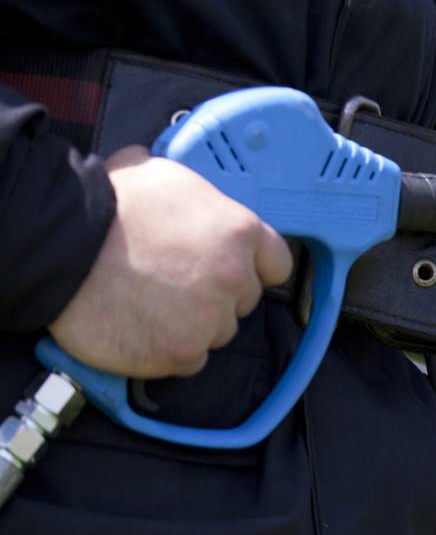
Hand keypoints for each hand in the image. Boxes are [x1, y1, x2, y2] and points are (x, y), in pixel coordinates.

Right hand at [47, 146, 293, 377]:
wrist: (59, 247)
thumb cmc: (106, 206)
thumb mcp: (158, 174)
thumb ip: (192, 192)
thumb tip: (184, 189)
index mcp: (239, 232)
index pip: (277, 263)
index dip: (254, 268)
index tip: (235, 271)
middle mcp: (234, 278)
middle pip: (244, 300)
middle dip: (217, 295)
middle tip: (174, 284)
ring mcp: (210, 320)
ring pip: (219, 332)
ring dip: (194, 324)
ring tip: (152, 304)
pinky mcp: (182, 352)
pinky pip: (190, 359)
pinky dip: (170, 349)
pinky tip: (143, 328)